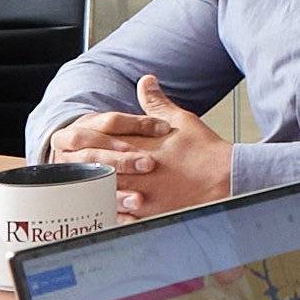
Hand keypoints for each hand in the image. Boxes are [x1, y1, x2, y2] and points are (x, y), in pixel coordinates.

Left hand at [67, 75, 237, 217]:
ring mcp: (140, 196)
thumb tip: (146, 82)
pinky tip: (107, 213)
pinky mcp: (149, 214)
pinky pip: (120, 218)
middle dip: (85, 168)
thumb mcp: (179, 120)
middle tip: (74, 168)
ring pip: (104, 196)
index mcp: (137, 148)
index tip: (79, 143)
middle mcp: (135, 173)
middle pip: (97, 171)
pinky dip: (112, 215)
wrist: (225, 179)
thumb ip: (156, 102)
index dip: (86, 144)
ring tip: (85, 190)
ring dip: (95, 192)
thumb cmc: (204, 151)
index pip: (100, 144)